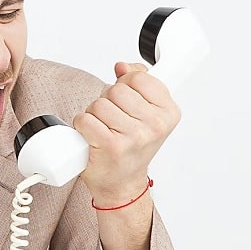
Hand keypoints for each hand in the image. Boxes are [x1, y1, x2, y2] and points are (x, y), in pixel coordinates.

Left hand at [72, 62, 180, 206]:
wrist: (122, 183)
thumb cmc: (132, 147)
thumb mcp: (146, 113)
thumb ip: (138, 83)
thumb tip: (122, 66)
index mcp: (168, 113)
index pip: (139, 77)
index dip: (126, 84)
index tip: (128, 100)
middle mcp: (155, 125)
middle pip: (116, 90)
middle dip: (108, 100)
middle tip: (113, 119)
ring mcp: (134, 136)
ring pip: (99, 104)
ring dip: (94, 114)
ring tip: (103, 129)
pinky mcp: (111, 146)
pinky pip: (85, 119)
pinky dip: (82, 126)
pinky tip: (92, 136)